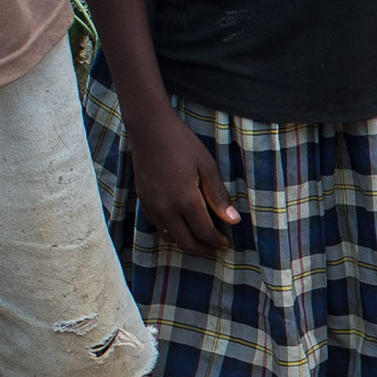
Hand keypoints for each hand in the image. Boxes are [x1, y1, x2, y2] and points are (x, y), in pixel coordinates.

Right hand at [125, 107, 241, 255]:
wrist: (149, 127)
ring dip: (186, 242)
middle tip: (216, 247)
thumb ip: (218, 196)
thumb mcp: (207, 166)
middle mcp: (165, 208)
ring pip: (169, 237)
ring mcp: (151, 205)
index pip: (204, 232)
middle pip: (186, 242)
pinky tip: (181, 225)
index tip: (227, 243)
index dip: (217, 241)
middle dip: (203, 248)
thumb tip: (233, 220)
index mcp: (185, 200)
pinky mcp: (143, 199)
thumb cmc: (181, 142)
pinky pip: (157, 225)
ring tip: (200, 239)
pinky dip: (171, 231)